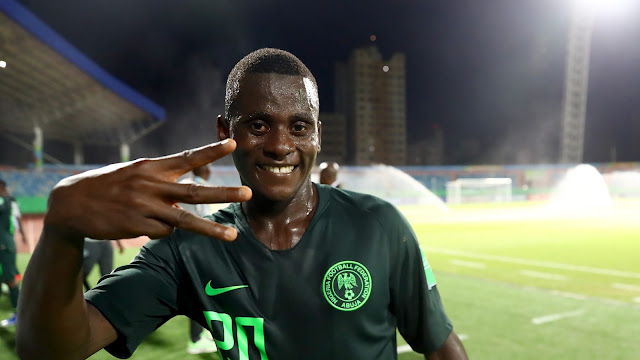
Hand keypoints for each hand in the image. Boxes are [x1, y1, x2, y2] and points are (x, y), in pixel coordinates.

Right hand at [43, 139, 250, 241]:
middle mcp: (150, 186)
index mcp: (151, 168)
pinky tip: (145, 223)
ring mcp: (144, 208)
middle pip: (194, 192)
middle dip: (223, 193)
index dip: (211, 151)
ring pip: (184, 220)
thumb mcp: (133, 172)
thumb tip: (189, 188)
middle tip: (247, 192)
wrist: (70, 205)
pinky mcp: (136, 226)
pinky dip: (163, 230)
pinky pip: (163, 232)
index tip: (233, 144)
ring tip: (233, 236)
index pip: (187, 158)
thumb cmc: (107, 185)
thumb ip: (161, 178)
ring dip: (210, 230)